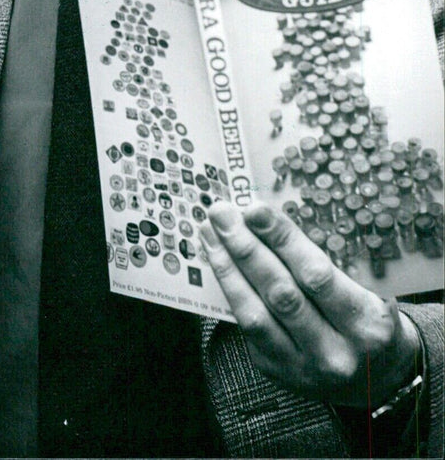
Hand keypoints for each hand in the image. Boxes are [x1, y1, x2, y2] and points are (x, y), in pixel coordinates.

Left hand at [200, 201, 421, 409]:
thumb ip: (321, 263)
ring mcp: (302, 367)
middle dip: (246, 248)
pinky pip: (246, 327)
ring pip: (255, 313)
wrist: (376, 377)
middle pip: (281, 294)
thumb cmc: (367, 319)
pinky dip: (230, 289)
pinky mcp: (276, 371)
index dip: (282, 240)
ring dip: (228, 267)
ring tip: (210, 232)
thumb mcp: (365, 290)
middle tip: (222, 213)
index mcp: (366, 324)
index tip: (255, 209)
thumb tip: (267, 220)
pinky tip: (219, 260)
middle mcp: (334, 352)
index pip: (316, 275)